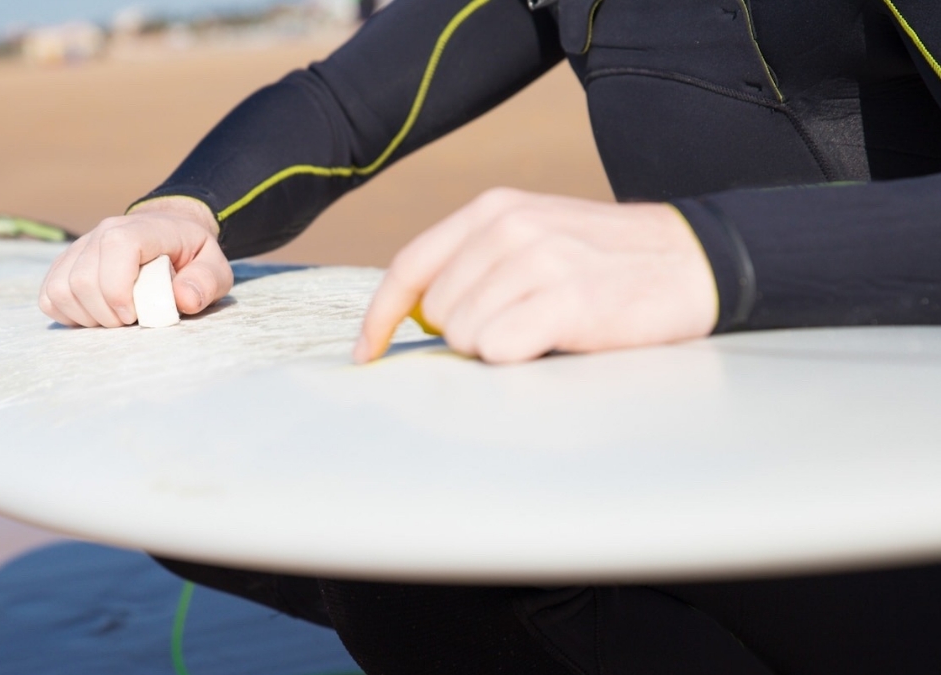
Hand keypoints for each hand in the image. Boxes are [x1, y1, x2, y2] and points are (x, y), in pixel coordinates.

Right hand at [39, 197, 231, 326]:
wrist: (166, 238)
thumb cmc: (190, 256)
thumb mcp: (214, 266)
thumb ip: (206, 281)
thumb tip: (184, 298)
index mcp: (140, 229)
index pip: (115, 248)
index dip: (118, 290)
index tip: (134, 316)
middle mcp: (102, 233)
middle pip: (82, 281)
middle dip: (106, 316)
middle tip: (131, 322)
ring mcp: (79, 249)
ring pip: (60, 291)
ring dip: (87, 318)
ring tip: (115, 318)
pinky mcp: (64, 266)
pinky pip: (49, 297)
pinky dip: (68, 315)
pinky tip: (95, 316)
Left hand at [353, 188, 717, 363]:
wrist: (692, 261)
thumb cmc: (606, 263)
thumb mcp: (534, 238)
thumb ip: (475, 264)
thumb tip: (413, 317)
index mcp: (492, 210)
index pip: (409, 267)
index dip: (379, 316)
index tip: (365, 353)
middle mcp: (508, 228)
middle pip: (437, 313)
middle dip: (468, 333)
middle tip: (523, 322)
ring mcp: (536, 260)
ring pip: (466, 336)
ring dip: (500, 346)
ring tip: (547, 326)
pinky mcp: (564, 299)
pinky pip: (500, 350)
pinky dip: (521, 357)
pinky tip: (556, 339)